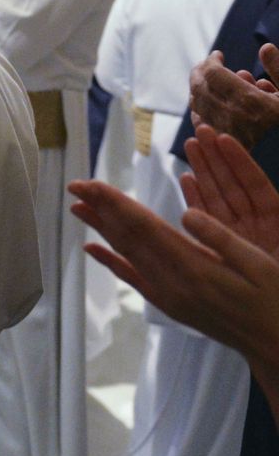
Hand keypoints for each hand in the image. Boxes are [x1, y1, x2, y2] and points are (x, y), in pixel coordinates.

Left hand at [69, 178, 278, 368]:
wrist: (274, 347)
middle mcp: (173, 282)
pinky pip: (133, 278)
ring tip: (78, 207)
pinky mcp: (169, 304)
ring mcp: (168, 295)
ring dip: (101, 228)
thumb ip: (223, 239)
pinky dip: (111, 261)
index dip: (116, 203)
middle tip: (75, 184)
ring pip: (126, 254)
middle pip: (128, 237)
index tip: (93, 183)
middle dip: (101, 208)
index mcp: (195, 267)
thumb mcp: (261, 266)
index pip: (145, 228)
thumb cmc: (275, 301)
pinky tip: (93, 248)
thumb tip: (188, 215)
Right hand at [182, 125, 278, 255]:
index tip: (224, 138)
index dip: (240, 161)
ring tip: (191, 144)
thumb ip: (239, 231)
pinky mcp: (218, 247)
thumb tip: (192, 212)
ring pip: (217, 196)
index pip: (256, 183)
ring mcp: (236, 234)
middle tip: (202, 129)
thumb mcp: (271, 252)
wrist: (277, 326)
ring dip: (203, 170)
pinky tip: (186, 178)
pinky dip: (195, 198)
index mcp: (276, 220)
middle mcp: (255, 223)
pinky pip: (206, 217)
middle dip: (217, 157)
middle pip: (233, 184)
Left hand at [188, 49, 278, 146]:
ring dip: (199, 89)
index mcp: (250, 101)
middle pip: (200, 87)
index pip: (213, 73)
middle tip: (206, 65)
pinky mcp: (221, 146)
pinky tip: (206, 102)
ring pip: (198, 105)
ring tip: (207, 80)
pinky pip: (201, 124)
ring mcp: (225, 133)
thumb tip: (265, 47)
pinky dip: (200, 108)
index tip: (217, 54)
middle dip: (201, 72)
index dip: (211, 60)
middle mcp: (232, 117)